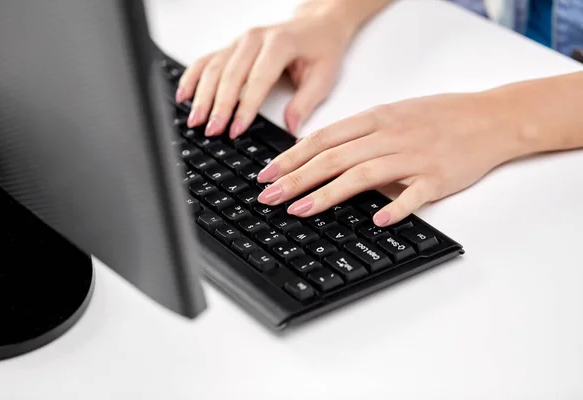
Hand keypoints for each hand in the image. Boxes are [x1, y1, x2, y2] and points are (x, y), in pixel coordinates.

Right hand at [176, 4, 355, 138]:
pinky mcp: (231, 47)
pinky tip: (183, 96)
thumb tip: (291, 127)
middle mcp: (255, 39)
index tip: (236, 129)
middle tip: (211, 130)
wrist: (317, 25)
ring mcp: (240, 41)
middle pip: (230, 74)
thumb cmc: (321, 49)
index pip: (258, 79)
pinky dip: (192, 78)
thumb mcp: (324, 76)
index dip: (245, 107)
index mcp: (280, 44)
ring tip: (194, 120)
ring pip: (214, 68)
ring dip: (202, 95)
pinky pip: (206, 61)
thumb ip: (306, 102)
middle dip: (218, 105)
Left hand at [255, 91, 527, 225]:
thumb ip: (359, 133)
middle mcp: (389, 136)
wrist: (490, 118)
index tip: (267, 174)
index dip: (291, 157)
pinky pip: (413, 194)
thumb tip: (321, 153)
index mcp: (376, 119)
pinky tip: (376, 220)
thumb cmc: (439, 117)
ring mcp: (413, 157)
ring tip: (299, 210)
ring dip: (327, 194)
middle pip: (334, 158)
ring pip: (362, 175)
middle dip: (295, 178)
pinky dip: (395, 207)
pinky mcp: (437, 178)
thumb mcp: (394, 114)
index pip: (323, 139)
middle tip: (269, 197)